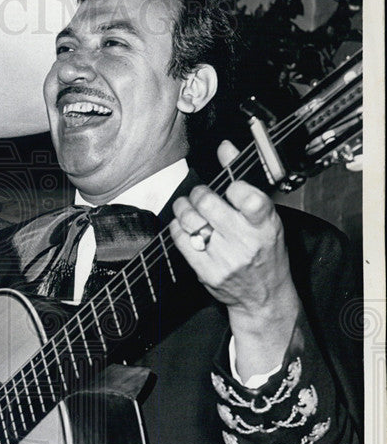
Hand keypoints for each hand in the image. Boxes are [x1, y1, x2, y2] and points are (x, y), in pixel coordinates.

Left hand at [169, 141, 300, 377]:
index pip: (248, 197)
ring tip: (187, 206)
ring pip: (190, 221)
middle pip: (209, 204)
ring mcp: (225, 259)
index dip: (232, 186)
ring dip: (183, 208)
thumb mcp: (266, 218)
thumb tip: (225, 147)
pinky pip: (180, 241)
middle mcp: (246, 243)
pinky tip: (183, 226)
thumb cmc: (265, 252)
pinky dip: (177, 228)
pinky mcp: (206, 272)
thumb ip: (245, 182)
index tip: (229, 186)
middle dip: (199, 193)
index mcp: (266, 226)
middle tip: (201, 194)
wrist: (263, 296)